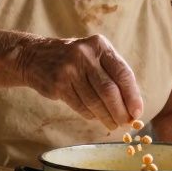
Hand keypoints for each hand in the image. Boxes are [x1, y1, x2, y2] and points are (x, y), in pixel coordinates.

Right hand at [17, 34, 142, 128]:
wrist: (35, 56)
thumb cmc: (73, 60)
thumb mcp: (93, 56)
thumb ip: (112, 74)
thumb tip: (132, 106)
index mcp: (100, 46)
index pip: (123, 73)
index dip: (132, 96)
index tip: (137, 112)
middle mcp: (85, 55)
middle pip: (109, 90)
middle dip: (120, 111)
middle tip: (125, 123)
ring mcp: (70, 69)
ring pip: (94, 101)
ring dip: (106, 117)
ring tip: (112, 124)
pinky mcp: (58, 84)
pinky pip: (80, 105)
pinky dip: (90, 115)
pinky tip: (95, 117)